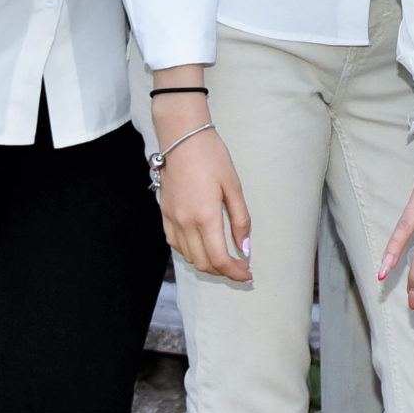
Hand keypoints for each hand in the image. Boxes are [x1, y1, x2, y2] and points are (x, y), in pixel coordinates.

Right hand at [151, 91, 252, 282]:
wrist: (182, 138)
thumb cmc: (212, 157)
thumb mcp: (233, 186)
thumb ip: (240, 220)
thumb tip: (245, 248)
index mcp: (205, 217)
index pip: (219, 259)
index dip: (235, 272)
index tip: (248, 274)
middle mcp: (185, 223)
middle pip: (203, 263)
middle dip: (224, 271)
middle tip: (241, 268)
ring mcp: (172, 220)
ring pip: (189, 257)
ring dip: (208, 263)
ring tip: (225, 258)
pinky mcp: (164, 215)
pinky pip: (176, 244)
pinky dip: (192, 252)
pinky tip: (204, 245)